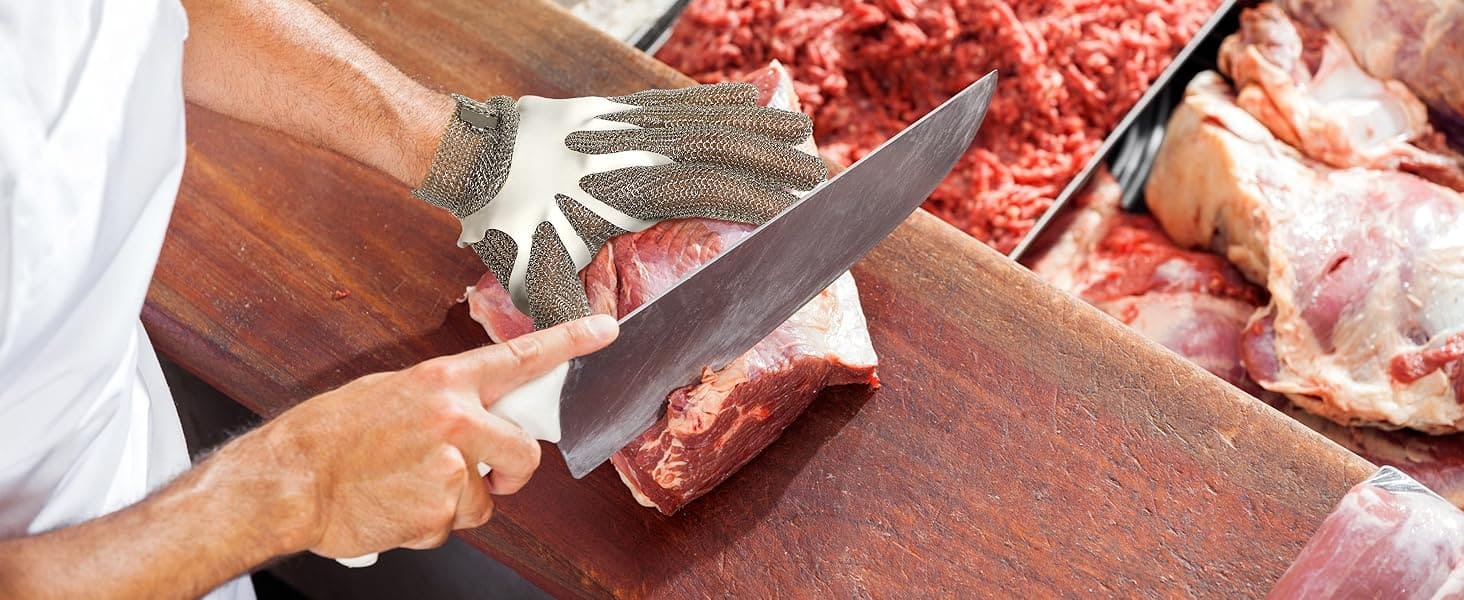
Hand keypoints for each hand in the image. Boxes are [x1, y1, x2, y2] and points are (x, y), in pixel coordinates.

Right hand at [246, 314, 617, 557]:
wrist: (288, 480)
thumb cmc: (329, 437)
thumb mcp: (389, 395)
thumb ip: (441, 402)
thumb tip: (473, 415)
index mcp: (442, 382)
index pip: (520, 357)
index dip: (570, 343)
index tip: (605, 331)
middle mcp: (454, 418)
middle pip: (523, 452)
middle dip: (512, 472)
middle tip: (485, 476)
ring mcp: (450, 466)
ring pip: (483, 499)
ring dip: (452, 503)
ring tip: (404, 487)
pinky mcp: (440, 509)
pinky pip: (451, 525)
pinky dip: (427, 525)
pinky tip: (394, 506)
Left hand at [412, 83, 827, 329]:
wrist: (474, 162)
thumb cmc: (510, 227)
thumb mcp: (542, 282)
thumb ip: (577, 321)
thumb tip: (599, 367)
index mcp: (634, 192)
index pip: (715, 190)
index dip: (762, 194)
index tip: (799, 202)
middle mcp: (640, 152)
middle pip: (723, 148)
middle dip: (773, 158)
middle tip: (817, 167)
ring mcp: (628, 126)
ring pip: (706, 120)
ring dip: (754, 123)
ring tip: (795, 123)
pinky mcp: (615, 111)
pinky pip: (675, 103)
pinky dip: (714, 101)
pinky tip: (741, 95)